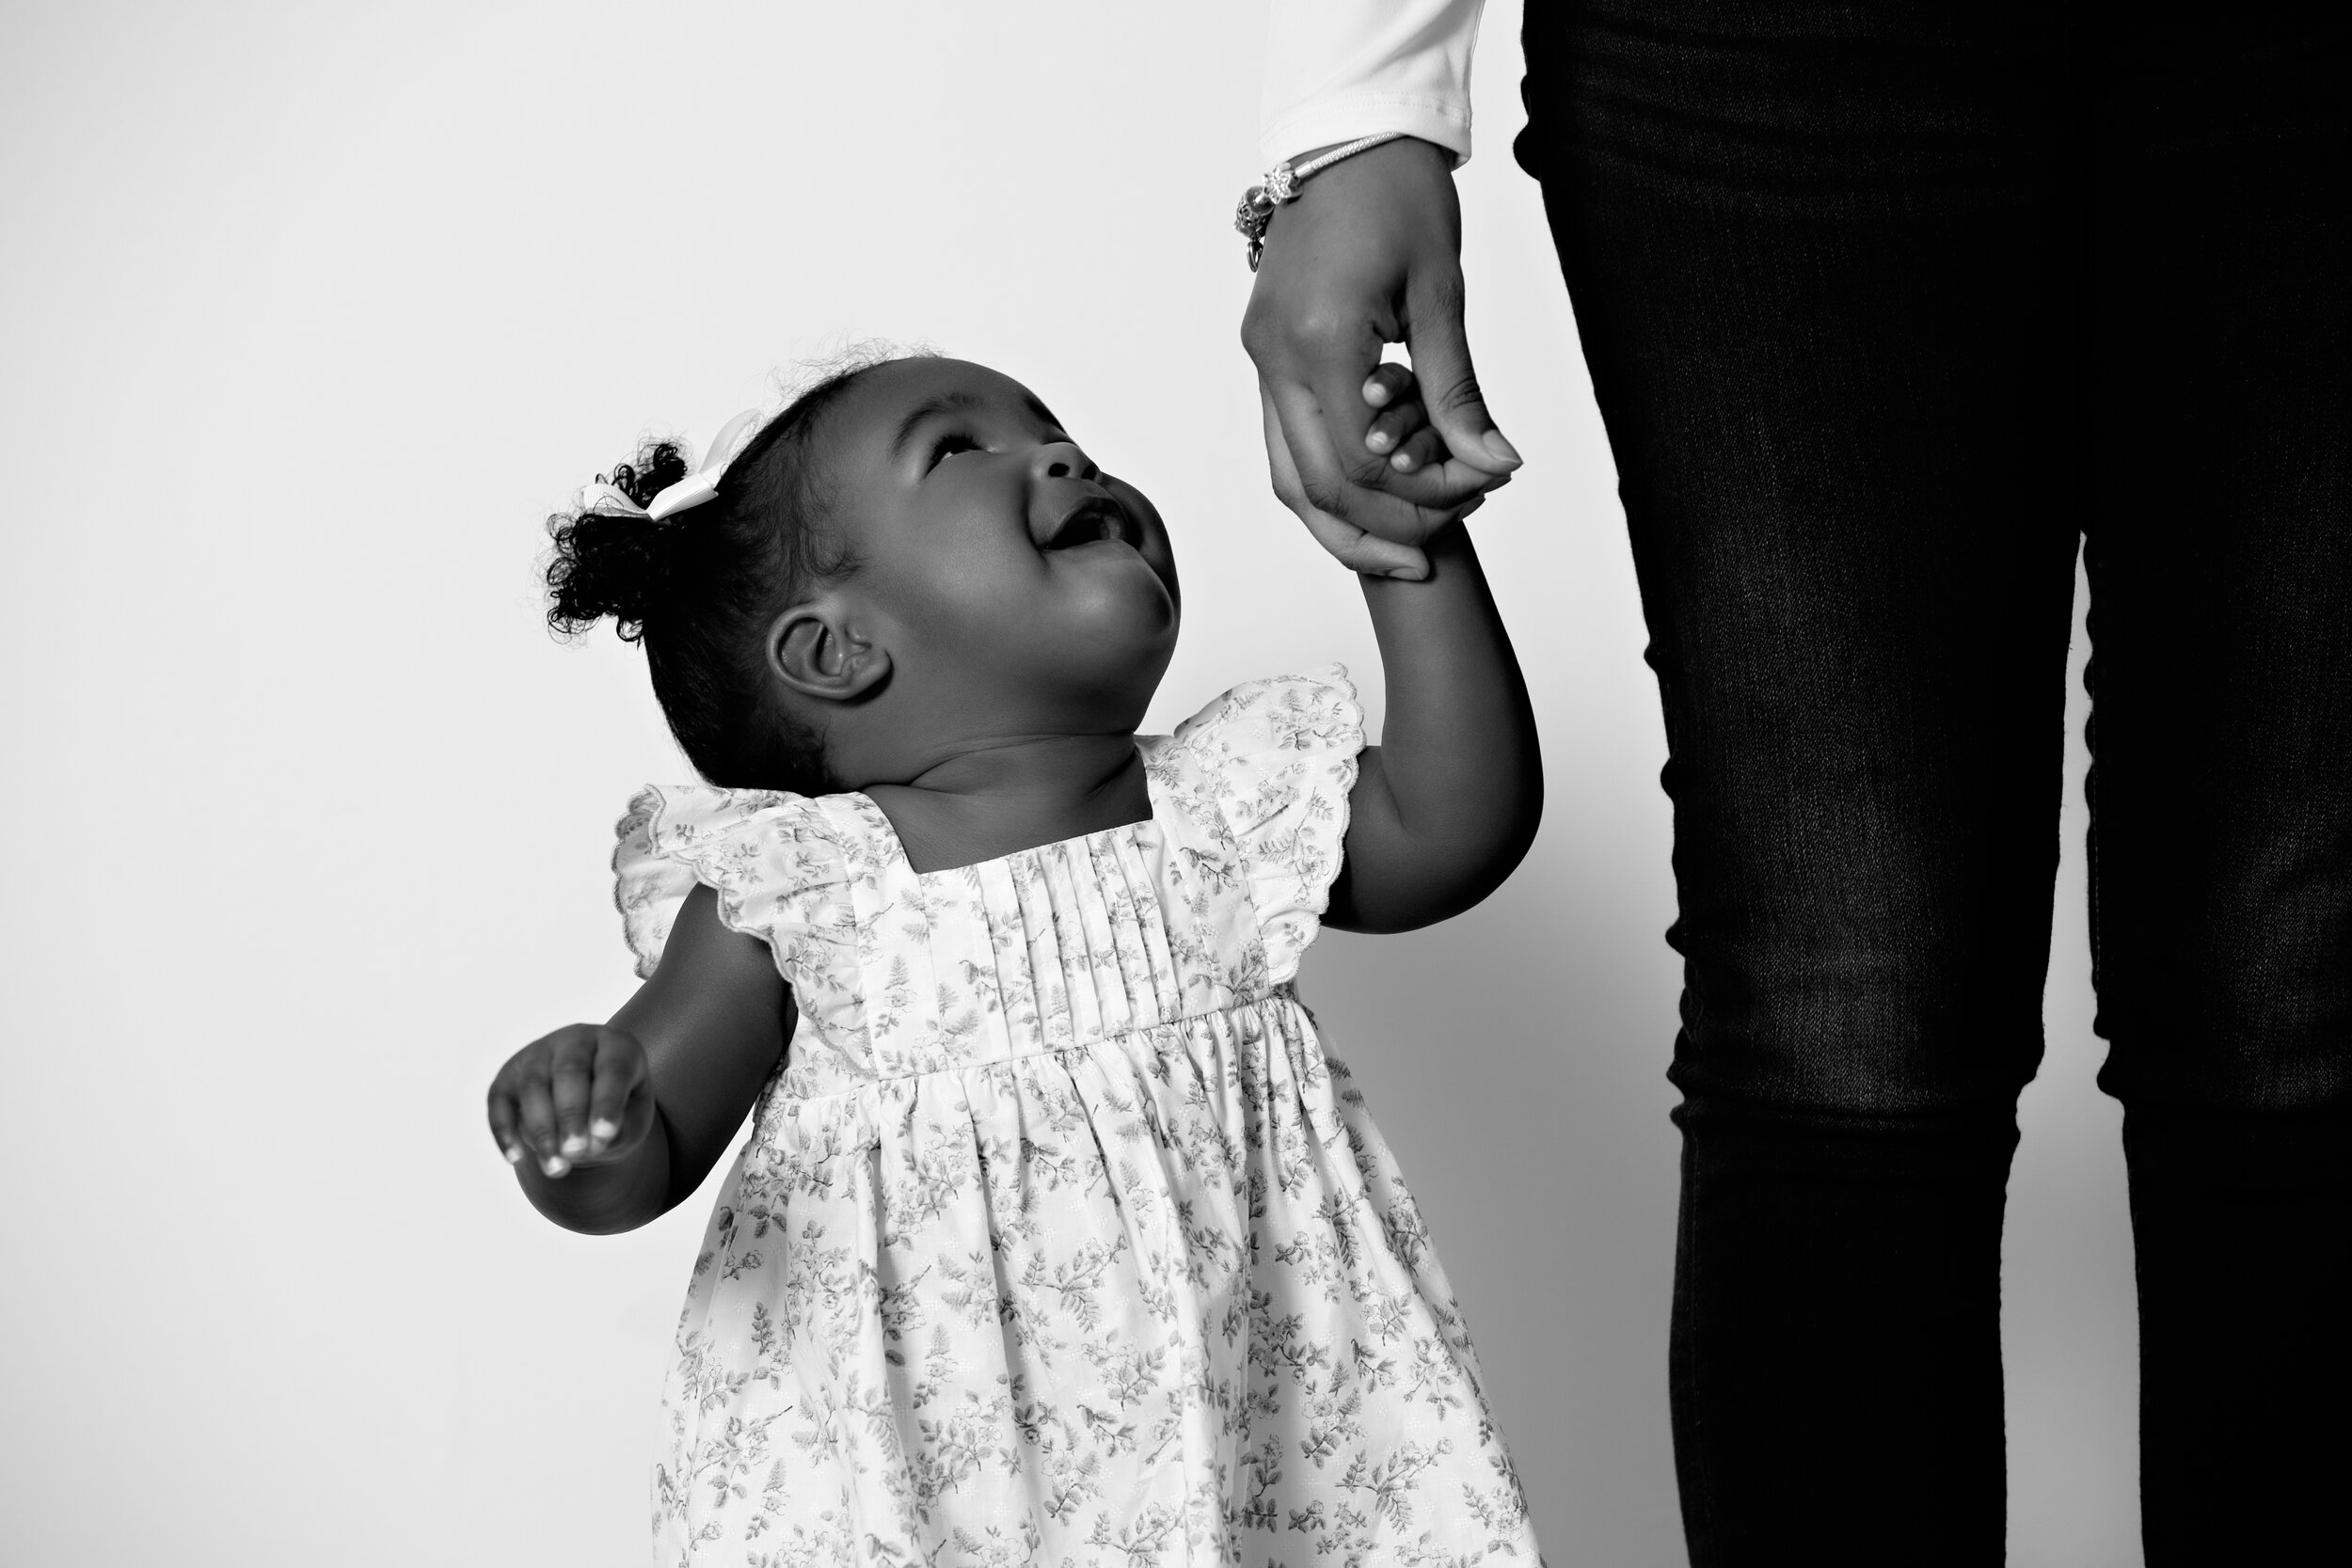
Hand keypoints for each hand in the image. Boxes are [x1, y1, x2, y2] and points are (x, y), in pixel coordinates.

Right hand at [486, 1023, 655, 1178]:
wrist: (590, 1101)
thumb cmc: (619, 1109)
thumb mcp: (633, 1118)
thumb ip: (621, 1128)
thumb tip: (591, 1143)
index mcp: (615, 1045)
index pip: (612, 1067)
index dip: (607, 1101)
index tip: (604, 1134)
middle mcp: (575, 1041)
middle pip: (569, 1071)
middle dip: (571, 1115)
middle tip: (575, 1152)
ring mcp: (538, 1053)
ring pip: (533, 1085)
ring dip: (541, 1129)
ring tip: (555, 1167)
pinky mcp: (509, 1075)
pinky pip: (499, 1101)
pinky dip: (505, 1130)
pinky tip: (516, 1158)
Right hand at [1241, 136, 1519, 556]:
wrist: (1346, 138)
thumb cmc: (1396, 198)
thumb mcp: (1441, 295)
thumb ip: (1459, 392)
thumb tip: (1494, 464)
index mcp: (1318, 343)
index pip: (1362, 465)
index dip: (1423, 494)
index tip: (1481, 487)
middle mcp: (1274, 360)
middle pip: (1318, 488)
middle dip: (1386, 526)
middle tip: (1445, 539)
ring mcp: (1262, 360)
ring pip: (1289, 478)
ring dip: (1346, 524)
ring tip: (1407, 549)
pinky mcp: (1266, 355)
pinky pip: (1286, 444)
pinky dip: (1328, 482)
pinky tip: (1375, 499)